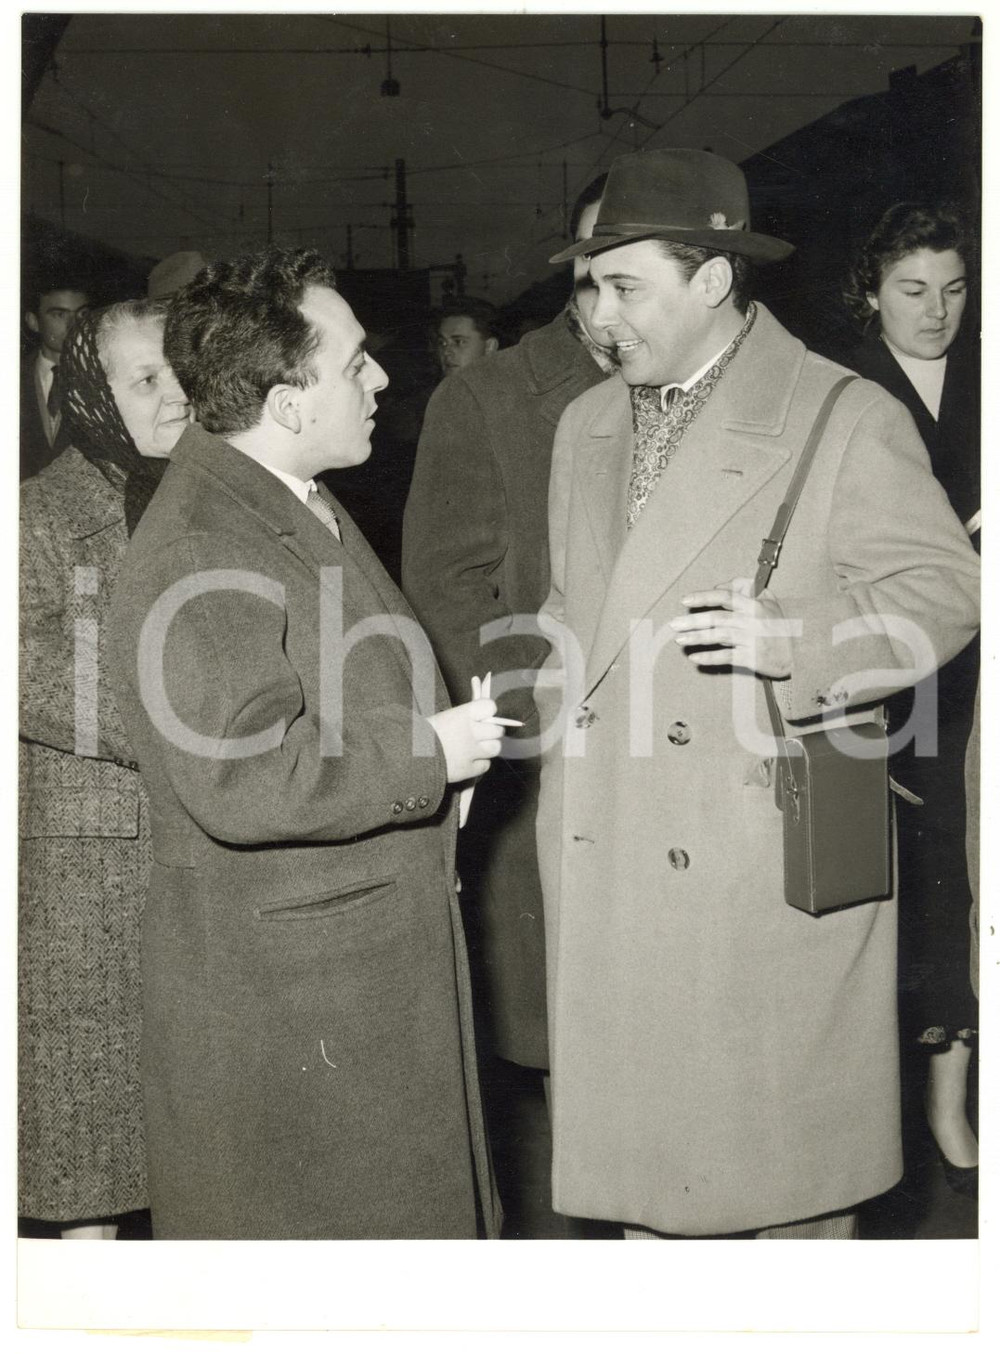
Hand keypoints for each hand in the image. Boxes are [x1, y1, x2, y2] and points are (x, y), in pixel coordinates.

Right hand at [427, 696, 504, 784]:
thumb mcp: (444, 717)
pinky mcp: (469, 769)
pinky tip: (467, 761)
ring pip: (495, 748)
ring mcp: (472, 751)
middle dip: (491, 732)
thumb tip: (480, 708)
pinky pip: (485, 765)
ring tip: (474, 749)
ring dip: (488, 749)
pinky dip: (479, 764)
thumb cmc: (423, 734)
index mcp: (464, 714)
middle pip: (497, 730)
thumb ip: (465, 715)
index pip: (490, 707)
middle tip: (481, 735)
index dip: (488, 712)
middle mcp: (471, 731)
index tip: (482, 716)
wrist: (408, 756)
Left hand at [669, 577, 792, 678]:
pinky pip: (726, 657)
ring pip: (718, 637)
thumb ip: (746, 587)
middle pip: (717, 618)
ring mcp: (750, 640)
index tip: (685, 600)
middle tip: (674, 624)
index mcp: (754, 605)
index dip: (704, 597)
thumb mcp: (768, 600)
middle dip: (693, 621)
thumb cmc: (780, 624)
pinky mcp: (751, 658)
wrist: (800, 651)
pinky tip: (695, 658)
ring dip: (697, 638)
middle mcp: (751, 622)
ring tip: (680, 639)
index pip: (725, 597)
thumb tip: (720, 585)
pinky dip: (709, 658)